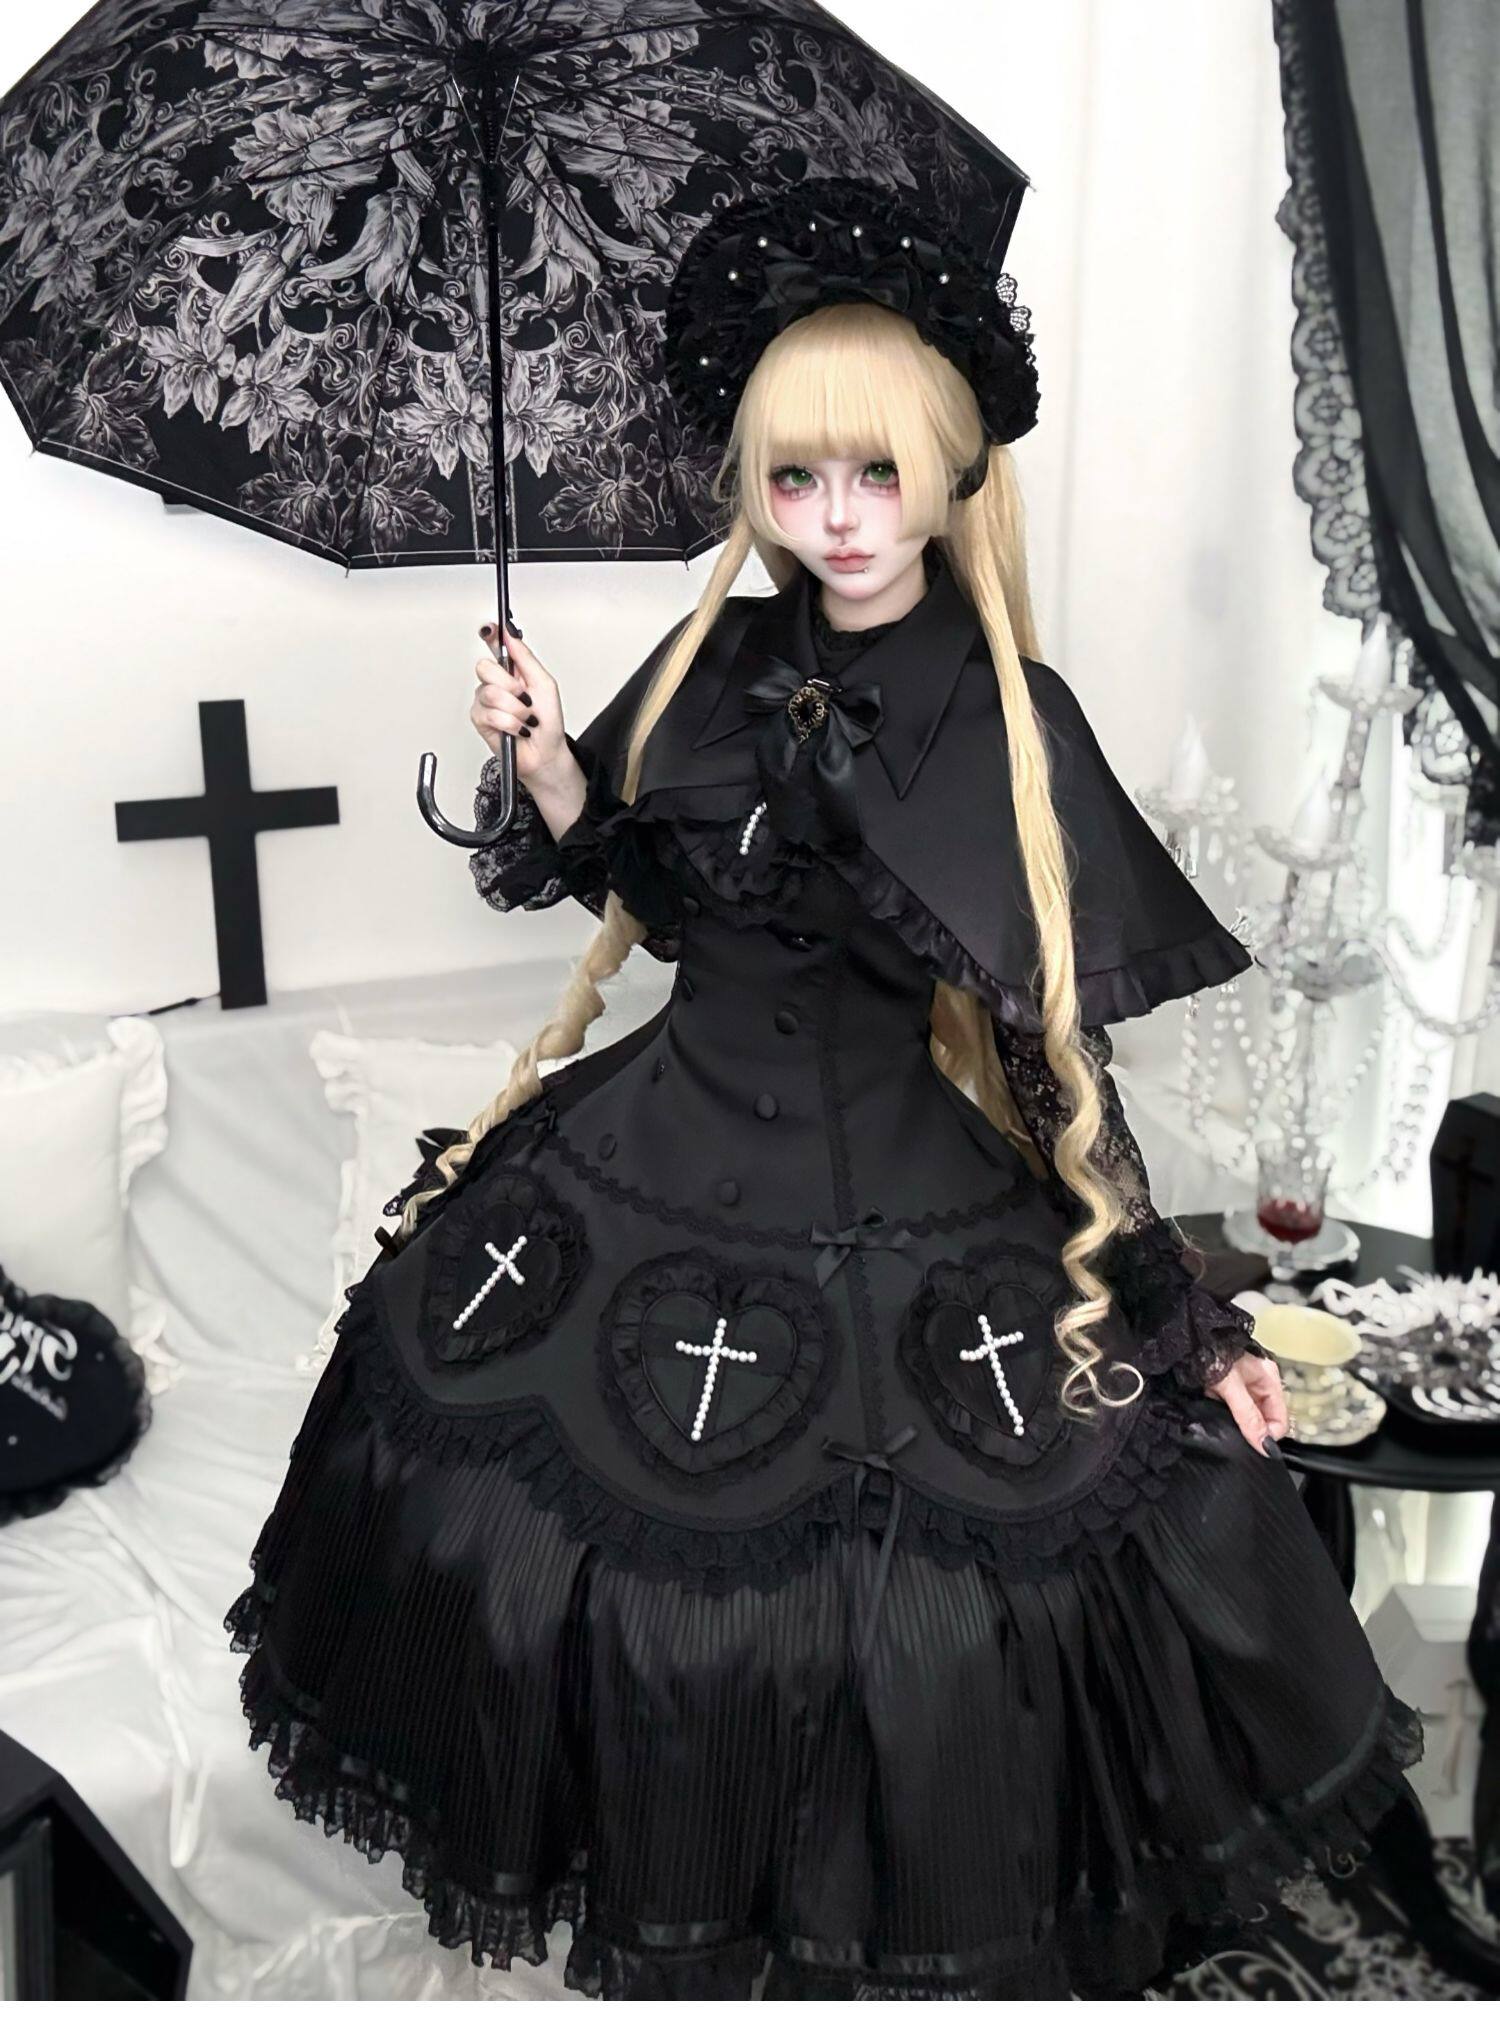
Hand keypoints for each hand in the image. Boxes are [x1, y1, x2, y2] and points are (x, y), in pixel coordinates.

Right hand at [472, 621, 568, 783]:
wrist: (545, 753)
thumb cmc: (548, 722)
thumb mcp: (545, 684)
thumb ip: (526, 658)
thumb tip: (511, 635)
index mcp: (513, 671)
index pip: (496, 646)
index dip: (490, 634)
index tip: (491, 628)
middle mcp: (497, 683)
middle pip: (485, 667)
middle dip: (509, 685)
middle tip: (524, 697)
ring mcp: (486, 701)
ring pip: (489, 693)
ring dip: (515, 709)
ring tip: (525, 718)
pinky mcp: (480, 720)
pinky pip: (490, 714)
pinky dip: (510, 723)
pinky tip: (517, 729)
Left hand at [1208, 1350, 1288, 1455]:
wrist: (1187, 1337)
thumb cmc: (1211, 1351)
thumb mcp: (1231, 1386)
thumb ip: (1248, 1415)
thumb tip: (1264, 1445)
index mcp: (1268, 1378)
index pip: (1280, 1419)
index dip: (1269, 1435)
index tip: (1254, 1445)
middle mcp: (1258, 1383)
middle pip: (1264, 1419)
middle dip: (1250, 1429)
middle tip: (1234, 1432)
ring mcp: (1242, 1386)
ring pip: (1246, 1416)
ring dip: (1234, 1422)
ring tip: (1221, 1418)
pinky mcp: (1225, 1389)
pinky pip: (1230, 1410)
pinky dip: (1222, 1414)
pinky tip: (1212, 1411)